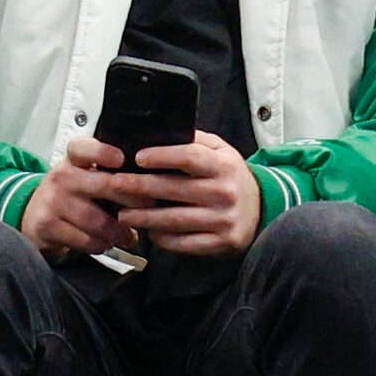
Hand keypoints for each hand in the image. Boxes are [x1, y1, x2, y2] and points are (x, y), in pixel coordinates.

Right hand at [21, 136, 138, 257]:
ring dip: (120, 233)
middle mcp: (61, 176)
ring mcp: (52, 201)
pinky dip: (101, 245)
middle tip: (148, 209)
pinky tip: (105, 243)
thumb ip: (108, 176)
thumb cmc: (70, 197)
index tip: (122, 160)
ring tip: (128, 236)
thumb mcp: (83, 178)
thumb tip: (149, 187)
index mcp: (73, 160)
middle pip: (106, 185)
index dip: (103, 152)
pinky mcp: (47, 225)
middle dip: (134, 200)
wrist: (32, 218)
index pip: (84, 148)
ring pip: (99, 221)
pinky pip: (86, 240)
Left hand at [107, 131, 263, 256]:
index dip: (161, 156)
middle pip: (173, 189)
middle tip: (114, 185)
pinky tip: (148, 232)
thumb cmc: (230, 176)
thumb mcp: (221, 151)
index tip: (137, 158)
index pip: (189, 157)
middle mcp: (224, 192)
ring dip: (144, 218)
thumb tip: (159, 132)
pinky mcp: (220, 242)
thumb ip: (195, 140)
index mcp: (223, 166)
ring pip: (174, 220)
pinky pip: (184, 243)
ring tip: (122, 214)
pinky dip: (162, 239)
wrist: (261, 208)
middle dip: (139, 187)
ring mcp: (223, 220)